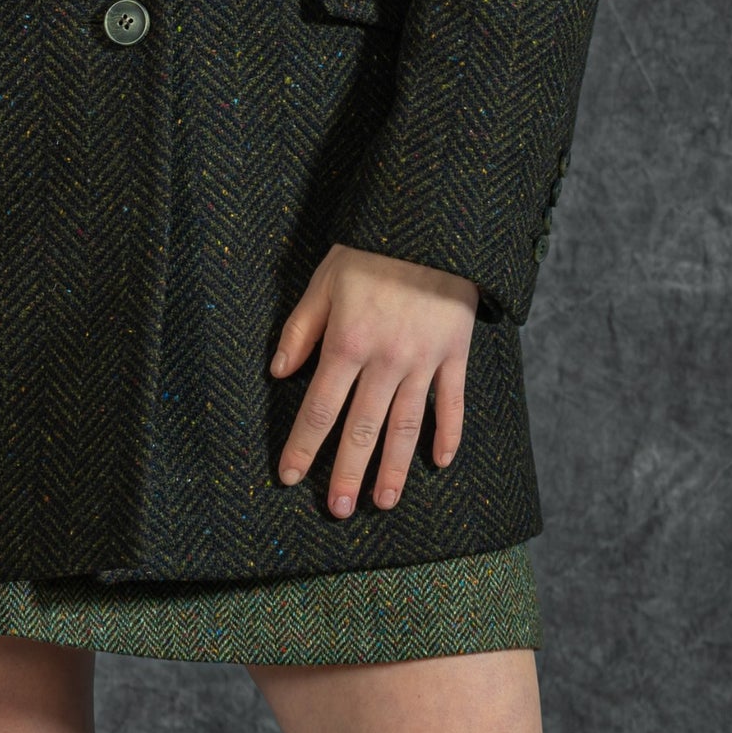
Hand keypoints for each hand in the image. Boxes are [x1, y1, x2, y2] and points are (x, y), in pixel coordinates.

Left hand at [269, 245, 478, 517]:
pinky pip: (451, 404)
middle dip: (346, 473)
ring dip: (394, 469)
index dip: (303, 446)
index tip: (290, 476)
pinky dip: (448, 435)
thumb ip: (300, 328)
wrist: (431, 223)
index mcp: (346, 342)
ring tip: (382, 502)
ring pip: (406, 427)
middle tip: (337, 509)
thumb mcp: (324, 280)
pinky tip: (440, 462)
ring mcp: (423, 361)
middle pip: (361, 429)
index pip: (319, 408)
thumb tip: (277, 371)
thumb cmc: (371, 248)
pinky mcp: (454, 354)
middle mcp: (385, 361)